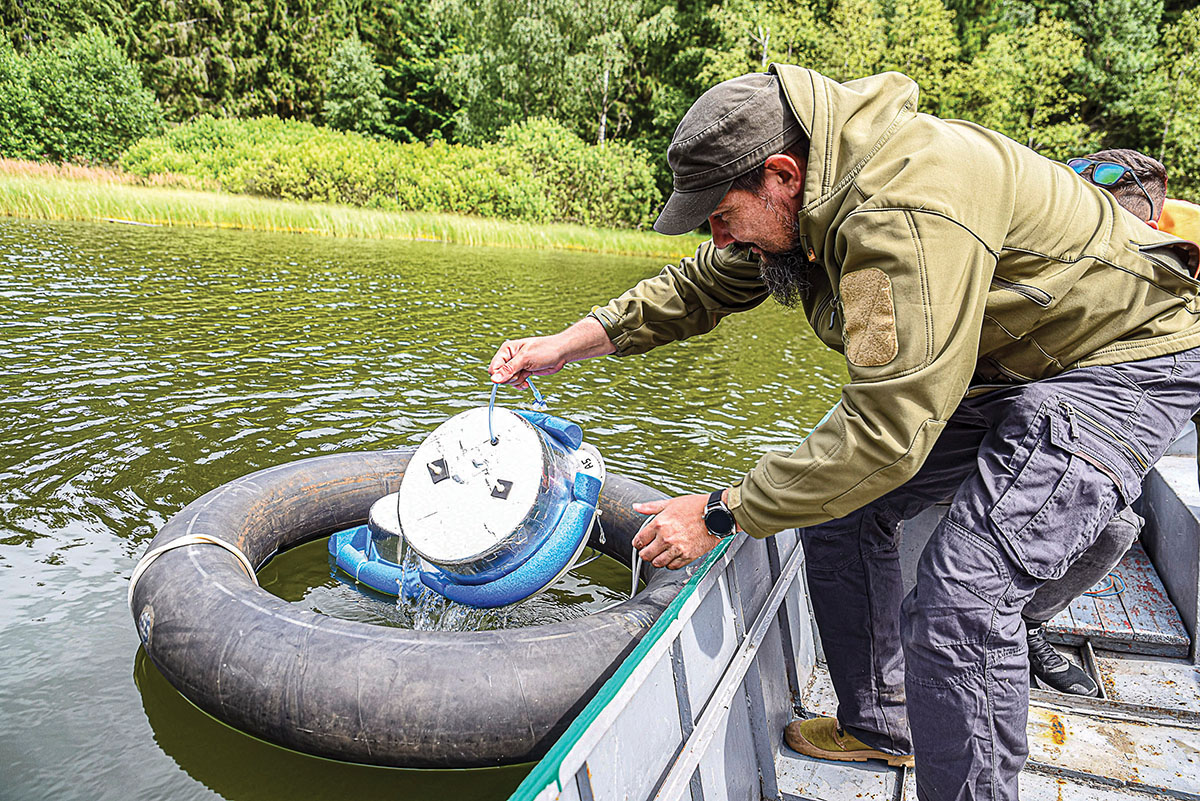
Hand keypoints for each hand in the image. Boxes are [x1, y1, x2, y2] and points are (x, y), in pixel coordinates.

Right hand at [489, 318, 614, 387]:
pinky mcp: (523, 371)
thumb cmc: (545, 349)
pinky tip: (527, 381)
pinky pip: (516, 382)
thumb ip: (509, 370)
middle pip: (500, 376)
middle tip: (522, 372)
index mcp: (507, 350)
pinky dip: (521, 384)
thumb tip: (495, 379)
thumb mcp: (526, 359)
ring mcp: (517, 365)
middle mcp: (510, 357)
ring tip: (527, 373)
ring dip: (518, 380)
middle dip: (511, 378)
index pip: (494, 367)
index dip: (501, 375)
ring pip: (508, 380)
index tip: (512, 374)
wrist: (561, 353)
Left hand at [631, 494, 721, 569]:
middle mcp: (666, 537)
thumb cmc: (695, 507)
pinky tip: (671, 556)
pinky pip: (672, 566)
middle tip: (648, 551)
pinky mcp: (688, 556)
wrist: (716, 515)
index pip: (639, 540)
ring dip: (656, 560)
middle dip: (645, 554)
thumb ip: (650, 507)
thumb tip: (636, 507)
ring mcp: (677, 548)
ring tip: (660, 554)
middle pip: (646, 555)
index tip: (640, 544)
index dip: (637, 544)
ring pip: (658, 563)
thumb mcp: (670, 503)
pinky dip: (670, 564)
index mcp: (659, 523)